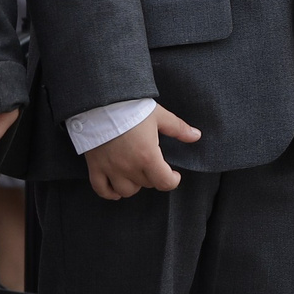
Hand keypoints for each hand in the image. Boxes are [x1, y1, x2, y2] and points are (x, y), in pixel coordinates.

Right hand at [85, 104, 200, 199]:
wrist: (101, 101)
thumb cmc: (131, 107)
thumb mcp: (159, 115)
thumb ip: (178, 128)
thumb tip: (197, 136)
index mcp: (147, 156)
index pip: (164, 182)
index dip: (173, 181)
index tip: (175, 175)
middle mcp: (129, 167)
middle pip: (147, 184)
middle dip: (154, 177)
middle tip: (154, 165)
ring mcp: (111, 169)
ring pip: (126, 191)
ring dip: (135, 185)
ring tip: (137, 174)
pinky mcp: (96, 166)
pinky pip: (102, 189)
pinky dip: (110, 193)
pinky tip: (116, 190)